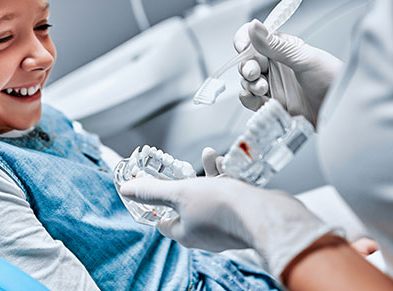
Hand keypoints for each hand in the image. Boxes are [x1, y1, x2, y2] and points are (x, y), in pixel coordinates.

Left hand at [119, 175, 336, 278]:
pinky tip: (227, 164)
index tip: (156, 186)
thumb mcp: (179, 193)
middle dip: (187, 181)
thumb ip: (152, 192)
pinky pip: (230, 196)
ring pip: (211, 196)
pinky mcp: (243, 217)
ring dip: (209, 174)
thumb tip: (126, 190)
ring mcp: (226, 226)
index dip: (157, 204)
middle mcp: (205, 234)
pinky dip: (227, 178)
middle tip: (185, 167)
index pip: (163, 222)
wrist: (266, 214)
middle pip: (187, 205)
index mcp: (185, 233)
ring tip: (210, 157)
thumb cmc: (223, 207)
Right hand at [234, 20, 342, 125]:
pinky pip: (250, 100)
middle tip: (254, 72)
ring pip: (246, 81)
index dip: (244, 40)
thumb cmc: (332, 79)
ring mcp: (271, 85)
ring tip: (262, 88)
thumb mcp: (304, 59)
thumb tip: (254, 26)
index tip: (244, 47)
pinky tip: (256, 97)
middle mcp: (274, 65)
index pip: (254, 38)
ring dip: (249, 84)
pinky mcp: (270, 104)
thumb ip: (276, 45)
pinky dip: (248, 99)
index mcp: (281, 48)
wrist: (341, 110)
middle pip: (246, 61)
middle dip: (246, 66)